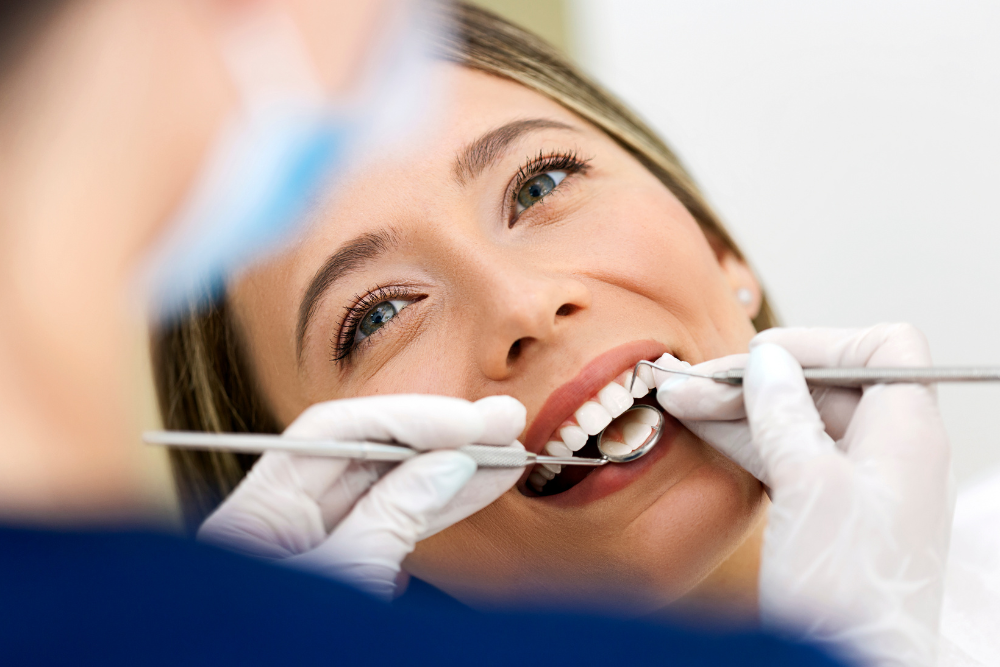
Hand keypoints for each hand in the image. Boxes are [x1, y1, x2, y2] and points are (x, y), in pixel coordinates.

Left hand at [197, 394, 525, 600]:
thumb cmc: (289, 649)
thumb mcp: (344, 580)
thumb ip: (392, 516)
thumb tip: (446, 464)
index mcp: (256, 514)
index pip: (334, 434)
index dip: (407, 419)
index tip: (469, 424)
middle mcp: (281, 518)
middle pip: (366, 454)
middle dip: (439, 437)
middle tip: (504, 422)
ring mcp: (314, 543)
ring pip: (388, 487)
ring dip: (450, 468)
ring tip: (506, 456)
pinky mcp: (344, 567)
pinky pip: (392, 521)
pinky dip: (436, 505)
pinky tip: (477, 486)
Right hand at [654, 325, 953, 666]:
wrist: (856, 664)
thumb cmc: (848, 584)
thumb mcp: (809, 485)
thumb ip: (783, 414)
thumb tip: (767, 360)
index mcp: (906, 432)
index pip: (882, 349)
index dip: (822, 344)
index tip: (760, 359)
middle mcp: (889, 450)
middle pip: (825, 384)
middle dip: (755, 379)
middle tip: (690, 384)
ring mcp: (859, 482)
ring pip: (798, 421)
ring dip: (739, 410)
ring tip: (679, 402)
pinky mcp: (831, 510)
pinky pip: (789, 456)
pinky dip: (748, 442)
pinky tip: (705, 434)